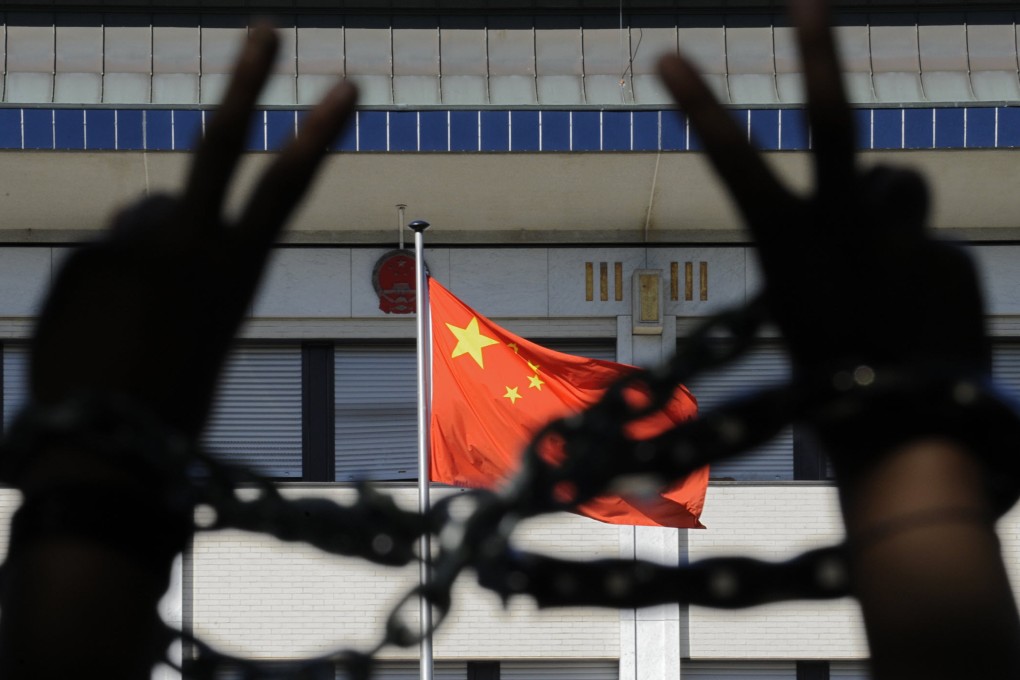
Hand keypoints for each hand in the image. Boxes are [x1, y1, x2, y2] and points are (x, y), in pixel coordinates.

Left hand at [29, 26, 356, 437]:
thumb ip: (182, 255)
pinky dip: (110, 284)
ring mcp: (132, 248)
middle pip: (218, 146)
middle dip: (248, 82)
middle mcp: (188, 248)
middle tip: (269, 29)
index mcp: (238, 274)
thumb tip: (143, 209)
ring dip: (149, 251)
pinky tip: (105, 333)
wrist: (110, 451)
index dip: (319, 133)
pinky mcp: (85, 258)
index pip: (285, 188)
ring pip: (148, 219)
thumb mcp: (202, 327)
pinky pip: (107, 254)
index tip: (346, 85)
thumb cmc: (171, 403)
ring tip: (140, 323)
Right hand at [658, 0, 986, 383]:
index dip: (699, 108)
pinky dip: (915, 266)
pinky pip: (925, 240)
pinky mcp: (952, 258)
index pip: (733, 167)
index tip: (668, 57)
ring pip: (894, 185)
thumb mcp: (804, 307)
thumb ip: (840, 230)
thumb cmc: (833, 380)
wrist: (908, 442)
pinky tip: (913, 317)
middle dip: (816, 58)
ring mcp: (905, 244)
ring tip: (880, 269)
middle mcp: (845, 237)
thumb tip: (887, 175)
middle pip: (832, 126)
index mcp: (788, 255)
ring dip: (883, 209)